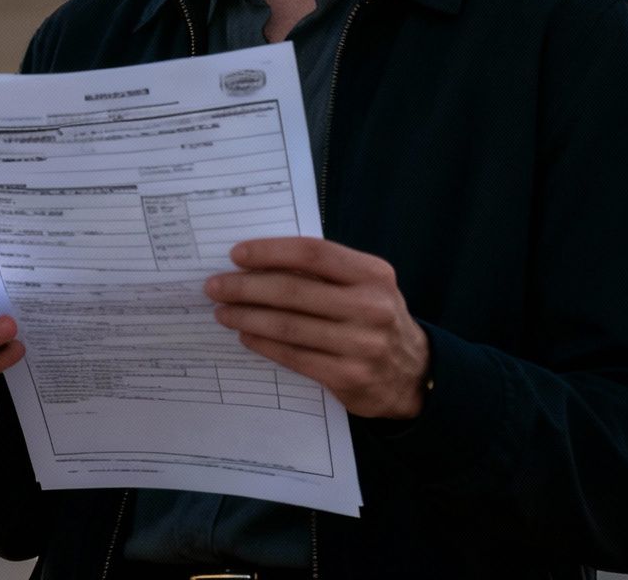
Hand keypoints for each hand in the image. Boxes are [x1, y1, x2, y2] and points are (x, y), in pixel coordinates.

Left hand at [205, 236, 429, 418]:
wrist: (411, 373)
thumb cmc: (374, 317)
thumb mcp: (364, 285)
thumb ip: (324, 272)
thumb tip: (258, 261)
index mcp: (372, 274)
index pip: (313, 252)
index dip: (270, 251)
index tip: (236, 255)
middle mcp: (371, 307)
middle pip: (293, 291)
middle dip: (246, 287)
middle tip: (215, 286)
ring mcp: (361, 344)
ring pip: (289, 326)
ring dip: (247, 317)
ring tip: (222, 312)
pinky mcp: (349, 376)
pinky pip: (294, 356)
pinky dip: (264, 344)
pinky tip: (246, 336)